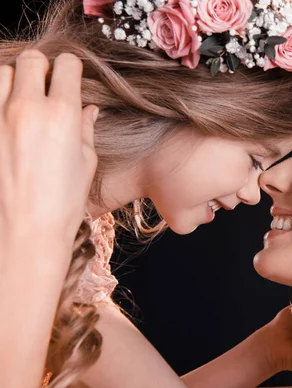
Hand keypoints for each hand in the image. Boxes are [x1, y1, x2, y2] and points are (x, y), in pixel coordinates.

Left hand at [0, 50, 97, 247]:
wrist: (27, 229)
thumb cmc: (62, 201)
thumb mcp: (85, 163)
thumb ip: (84, 128)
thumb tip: (88, 109)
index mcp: (63, 114)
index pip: (66, 64)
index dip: (71, 68)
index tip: (70, 77)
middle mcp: (28, 109)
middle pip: (31, 59)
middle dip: (41, 68)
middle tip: (46, 86)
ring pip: (1, 72)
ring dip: (14, 80)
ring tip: (21, 101)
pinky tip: (9, 122)